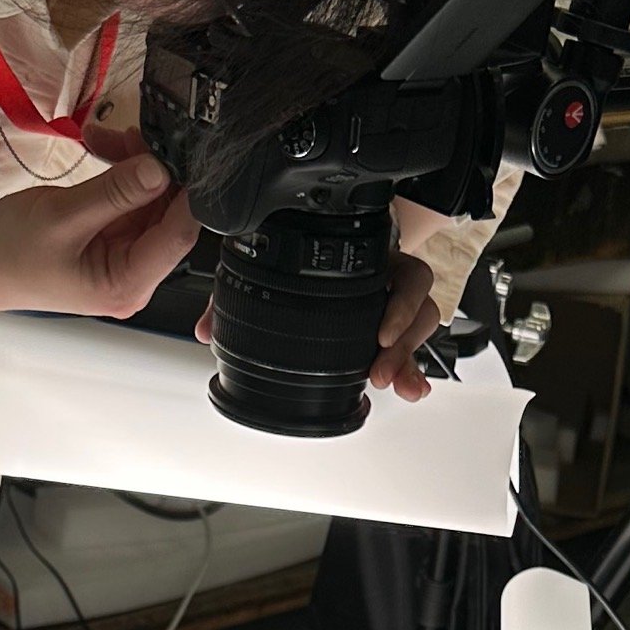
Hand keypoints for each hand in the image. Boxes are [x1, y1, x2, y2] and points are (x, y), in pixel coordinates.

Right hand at [0, 152, 198, 362]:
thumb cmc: (6, 253)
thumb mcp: (62, 216)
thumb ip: (115, 192)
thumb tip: (159, 169)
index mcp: (127, 284)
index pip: (178, 235)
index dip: (187, 190)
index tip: (185, 149)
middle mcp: (133, 276)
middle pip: (167, 217)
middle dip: (155, 171)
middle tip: (131, 132)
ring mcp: (123, 258)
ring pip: (150, 204)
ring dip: (135, 166)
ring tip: (108, 136)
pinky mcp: (110, 241)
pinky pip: (128, 202)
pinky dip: (120, 175)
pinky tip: (103, 148)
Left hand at [195, 247, 438, 402]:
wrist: (330, 239)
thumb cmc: (304, 255)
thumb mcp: (274, 267)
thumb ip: (238, 293)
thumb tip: (206, 330)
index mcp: (372, 259)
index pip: (404, 275)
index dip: (400, 305)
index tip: (381, 335)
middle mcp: (392, 279)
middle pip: (419, 307)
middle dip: (403, 346)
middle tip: (380, 374)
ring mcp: (397, 303)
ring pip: (423, 327)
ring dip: (408, 360)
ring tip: (392, 384)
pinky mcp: (398, 328)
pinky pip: (414, 349)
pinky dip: (412, 371)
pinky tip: (410, 390)